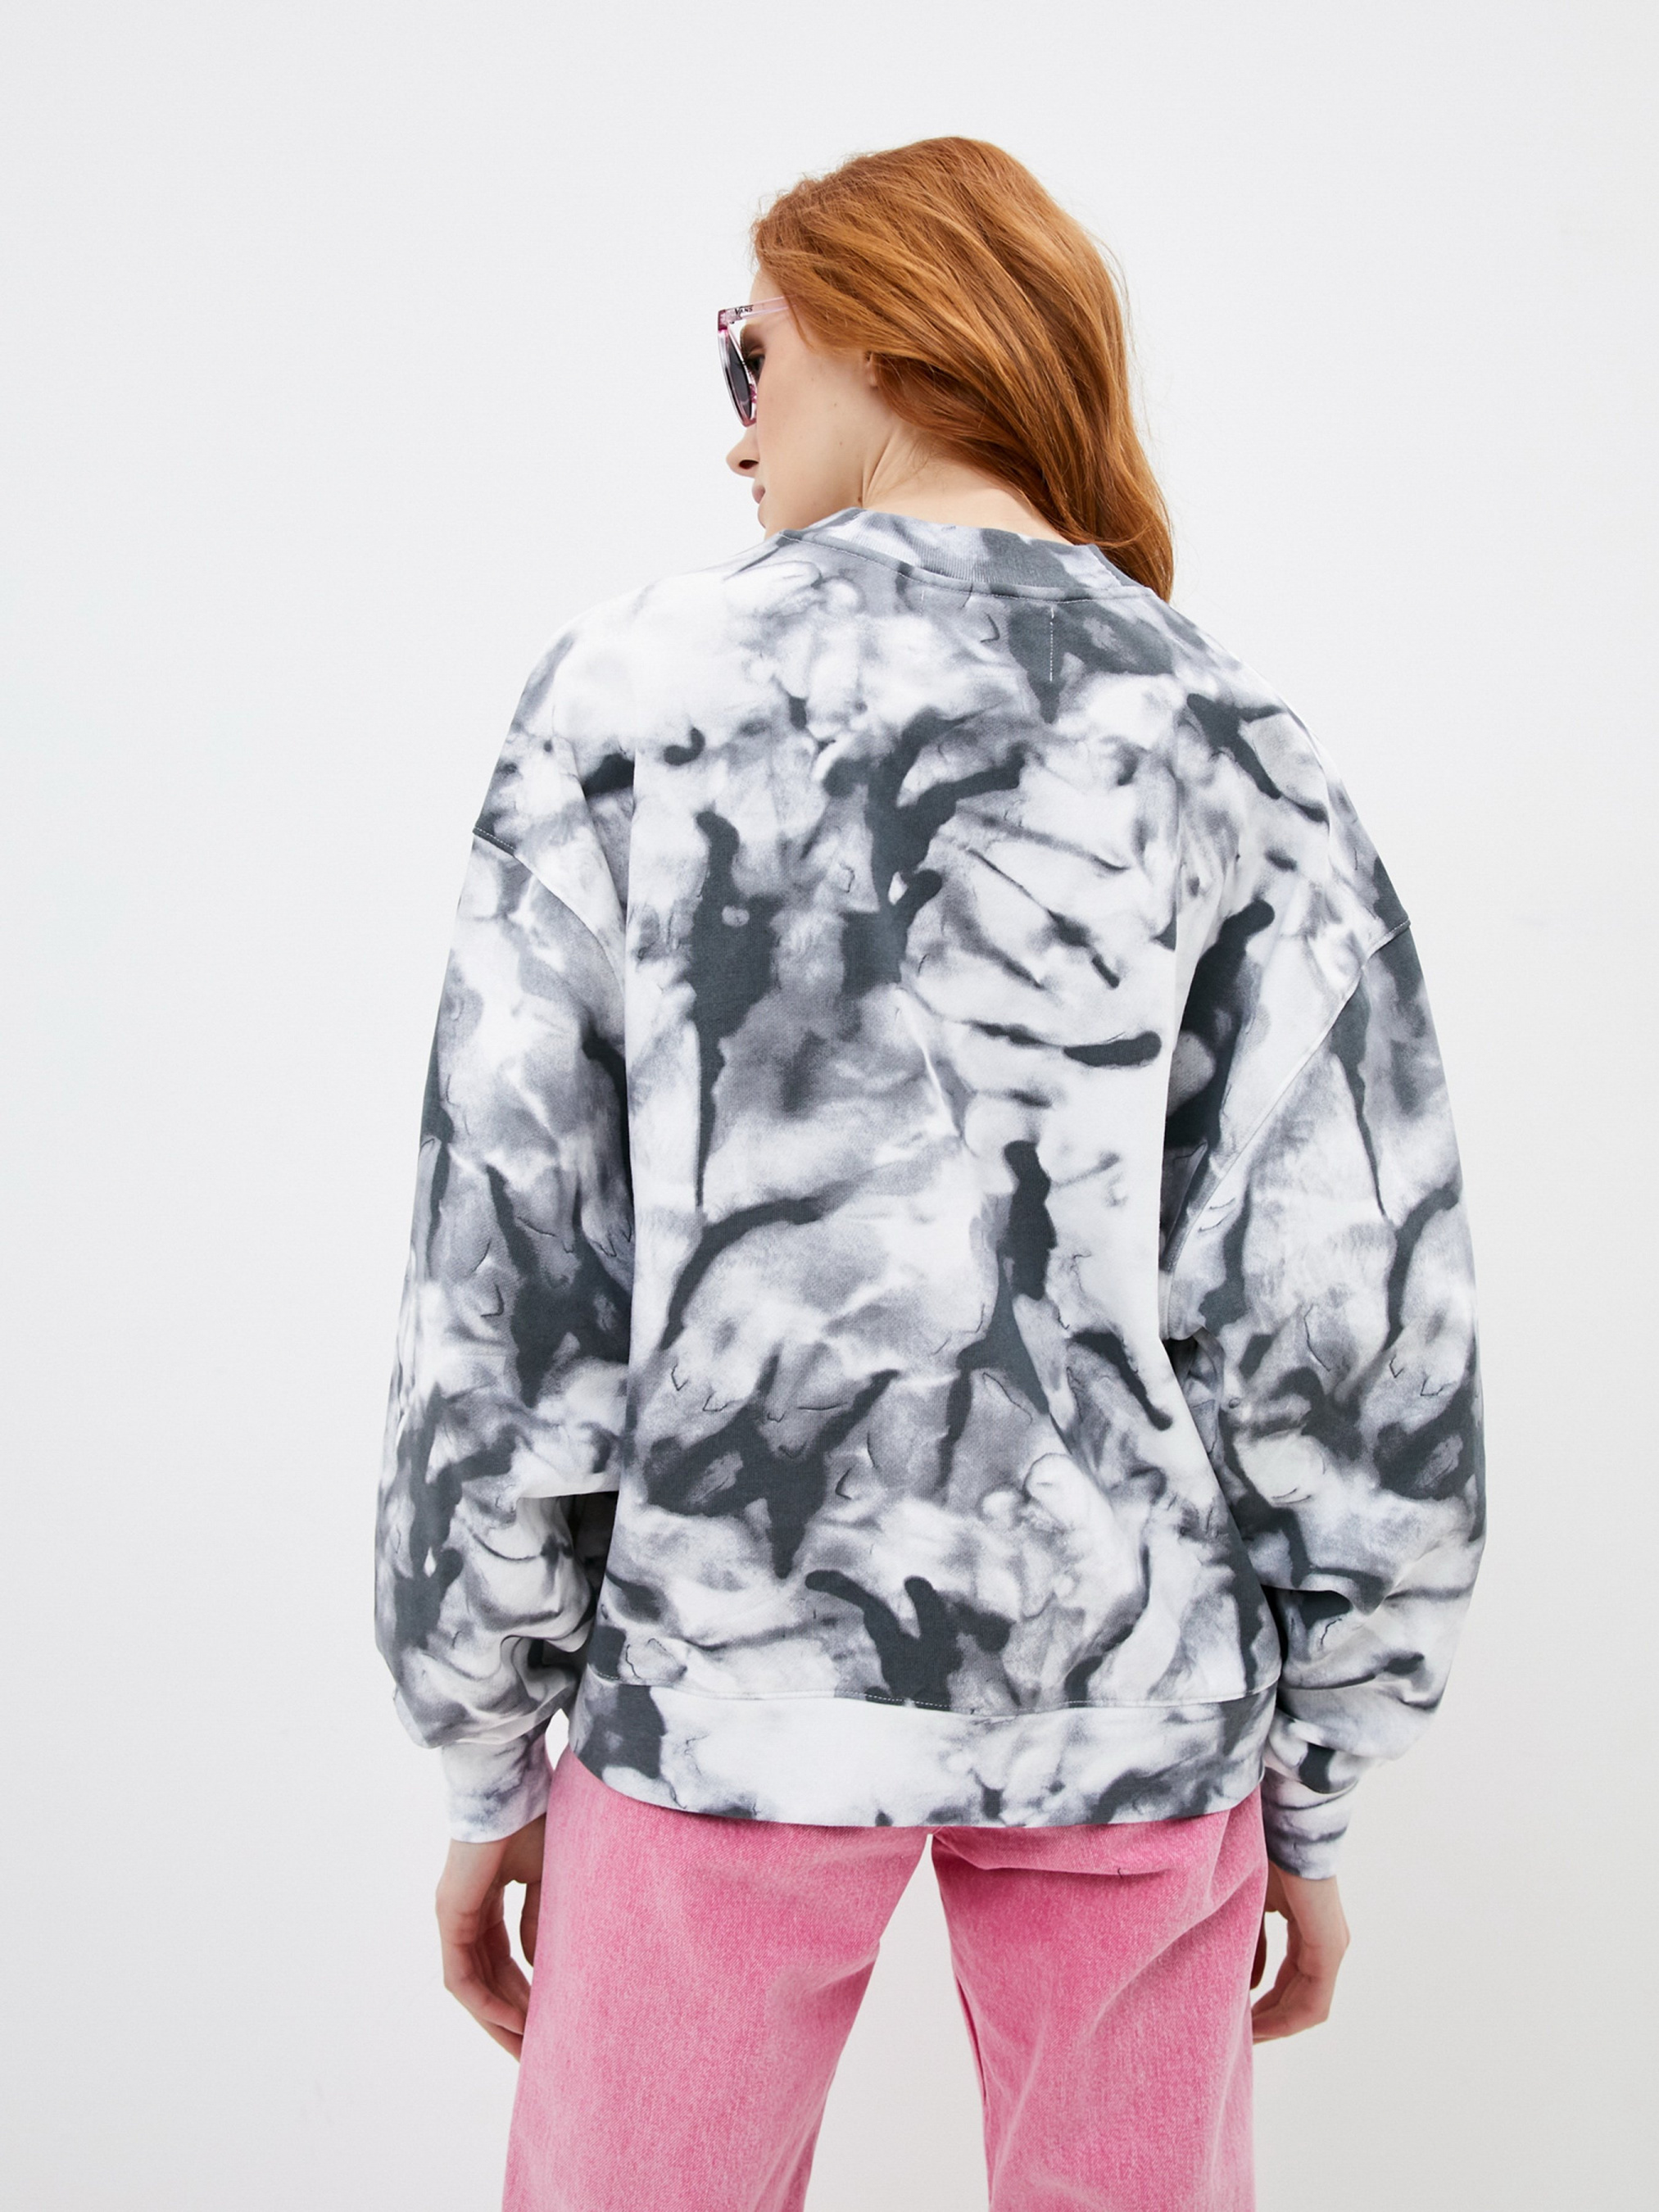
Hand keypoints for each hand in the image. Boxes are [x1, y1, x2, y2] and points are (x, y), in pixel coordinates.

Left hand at [435, 1816, 546, 2057]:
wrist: (513, 1784)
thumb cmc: (533, 1817)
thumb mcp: (544, 1878)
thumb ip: (539, 1919)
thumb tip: (539, 1964)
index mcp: (484, 1900)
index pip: (500, 1960)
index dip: (523, 1994)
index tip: (547, 2022)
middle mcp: (464, 1912)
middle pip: (485, 1980)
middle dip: (511, 2018)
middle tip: (536, 2052)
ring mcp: (453, 1915)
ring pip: (471, 1986)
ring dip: (499, 2019)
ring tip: (529, 2048)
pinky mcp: (451, 1915)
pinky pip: (462, 1975)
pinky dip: (486, 2002)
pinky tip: (514, 2021)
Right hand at [1250, 1861, 1349, 2040]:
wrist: (1280, 1817)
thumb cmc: (1261, 1851)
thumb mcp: (1249, 1906)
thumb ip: (1251, 1945)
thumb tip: (1247, 1985)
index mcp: (1309, 1929)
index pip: (1290, 1983)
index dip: (1265, 2008)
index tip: (1236, 2023)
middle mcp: (1327, 1941)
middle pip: (1300, 1999)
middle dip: (1269, 2021)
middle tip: (1237, 2039)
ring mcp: (1332, 1944)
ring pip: (1308, 2004)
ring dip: (1277, 2024)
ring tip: (1244, 2037)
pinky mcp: (1329, 1945)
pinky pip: (1314, 1999)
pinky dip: (1287, 2017)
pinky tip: (1258, 2025)